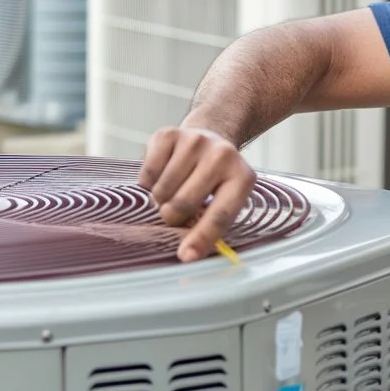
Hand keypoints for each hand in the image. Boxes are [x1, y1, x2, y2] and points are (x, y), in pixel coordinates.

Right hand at [138, 124, 255, 261]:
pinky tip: (164, 172)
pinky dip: (149, 182)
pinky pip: (146, 174)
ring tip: (175, 187)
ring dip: (161, 198)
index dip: (201, 238)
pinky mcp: (168, 134)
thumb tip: (188, 254)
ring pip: (161, 191)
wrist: (209, 135)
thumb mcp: (225, 198)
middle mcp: (222, 156)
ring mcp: (195, 141)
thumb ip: (210, 223)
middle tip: (178, 209)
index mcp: (243, 178)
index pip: (219, 215)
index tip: (186, 256)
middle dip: (174, 216)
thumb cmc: (216, 178)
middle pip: (183, 204)